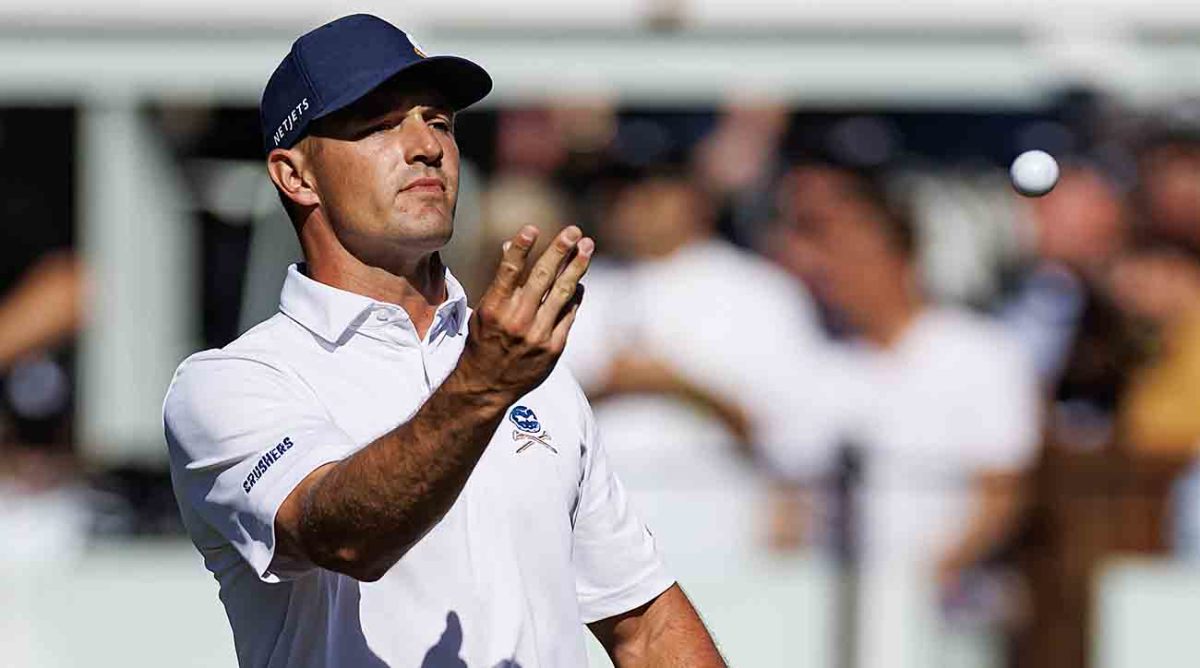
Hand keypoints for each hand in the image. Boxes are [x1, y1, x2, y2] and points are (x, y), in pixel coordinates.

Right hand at [458, 225, 592, 402]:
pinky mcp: (554, 347)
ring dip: (577, 267)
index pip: (509, 271)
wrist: (487, 385)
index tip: (532, 228)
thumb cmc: (484, 341)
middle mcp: (517, 320)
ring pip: (562, 293)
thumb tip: (510, 246)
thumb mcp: (484, 310)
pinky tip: (580, 282)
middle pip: (543, 277)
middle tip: (574, 231)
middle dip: (560, 251)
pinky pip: (569, 314)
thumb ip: (502, 281)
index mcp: (495, 308)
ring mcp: (538, 334)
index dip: (520, 248)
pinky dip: (575, 296)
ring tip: (587, 247)